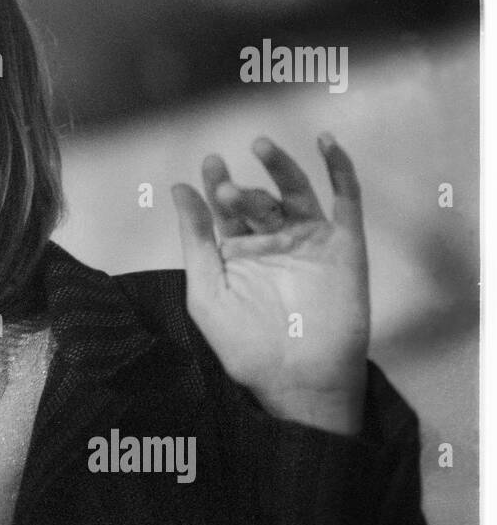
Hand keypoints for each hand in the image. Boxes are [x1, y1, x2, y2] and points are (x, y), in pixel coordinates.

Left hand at [171, 134, 368, 435]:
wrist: (297, 380)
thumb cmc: (245, 345)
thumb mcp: (206, 288)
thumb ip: (194, 238)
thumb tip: (178, 189)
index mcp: (237, 252)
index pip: (225, 208)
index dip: (216, 183)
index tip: (209, 165)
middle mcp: (272, 242)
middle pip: (256, 199)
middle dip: (239, 189)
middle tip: (224, 186)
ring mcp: (308, 241)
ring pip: (295, 191)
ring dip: (280, 166)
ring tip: (261, 147)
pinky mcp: (344, 245)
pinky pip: (345, 200)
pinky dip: (339, 169)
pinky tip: (325, 144)